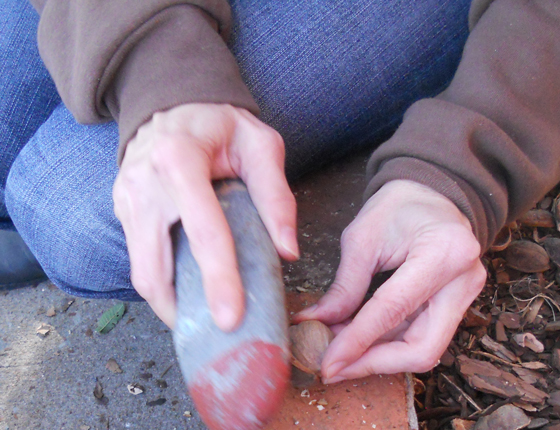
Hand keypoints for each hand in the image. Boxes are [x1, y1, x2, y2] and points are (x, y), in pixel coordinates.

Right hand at [113, 103, 298, 329]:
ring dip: (171, 304)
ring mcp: (127, 198)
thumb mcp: (260, 146)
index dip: (218, 278)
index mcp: (179, 160)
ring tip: (203, 320)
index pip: (202, 230)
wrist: (173, 104)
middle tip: (216, 333)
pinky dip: (163, 284)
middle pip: (156, 266)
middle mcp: (143, 183)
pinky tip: (188, 294)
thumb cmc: (220, 124)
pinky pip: (140, 259)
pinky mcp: (123, 209)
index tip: (232, 318)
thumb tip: (287, 252)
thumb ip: (276, 196)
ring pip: (141, 272)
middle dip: (184, 308)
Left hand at [294, 180, 485, 381]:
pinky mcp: (458, 304)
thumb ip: (344, 286)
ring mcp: (466, 295)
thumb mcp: (362, 239)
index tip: (327, 363)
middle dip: (373, 363)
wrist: (430, 194)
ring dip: (377, 356)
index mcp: (443, 252)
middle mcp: (464, 280)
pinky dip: (387, 343)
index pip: (394, 310)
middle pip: (422, 347)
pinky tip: (358, 342)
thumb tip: (316, 323)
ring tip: (338, 353)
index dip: (357, 342)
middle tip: (333, 368)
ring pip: (423, 348)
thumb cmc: (397, 207)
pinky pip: (422, 335)